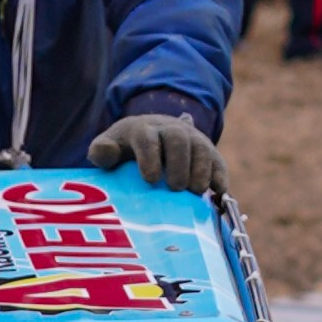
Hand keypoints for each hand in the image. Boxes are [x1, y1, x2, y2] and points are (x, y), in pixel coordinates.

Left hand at [89, 111, 228, 196]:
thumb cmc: (126, 150)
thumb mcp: (109, 148)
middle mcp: (171, 130)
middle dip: (179, 163)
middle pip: (179, 139)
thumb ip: (101, 151)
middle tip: (175, 187)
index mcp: (143, 129)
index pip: (147, 137)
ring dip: (201, 169)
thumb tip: (105, 154)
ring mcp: (192, 141)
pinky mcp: (209, 155)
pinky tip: (219, 192)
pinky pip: (218, 162)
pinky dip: (219, 176)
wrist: (154, 137)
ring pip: (201, 148)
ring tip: (195, 192)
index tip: (150, 179)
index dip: (150, 156)